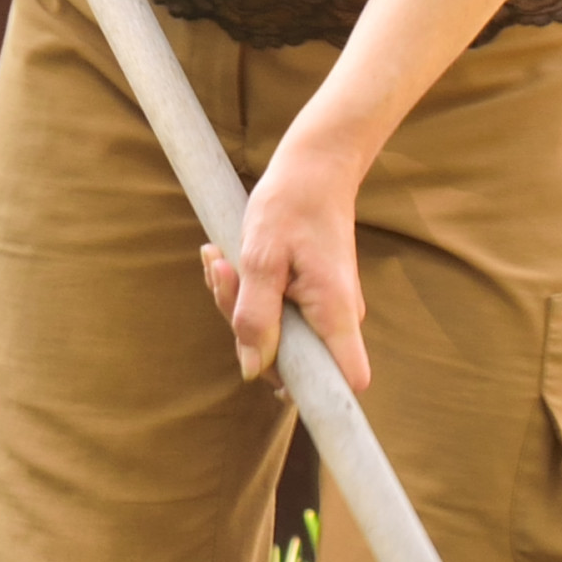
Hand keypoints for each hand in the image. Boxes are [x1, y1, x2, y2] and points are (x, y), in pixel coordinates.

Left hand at [200, 131, 372, 389]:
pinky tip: (227, 259)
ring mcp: (322, 311)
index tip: (267, 371)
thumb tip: (252, 370)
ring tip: (220, 258)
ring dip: (236, 302)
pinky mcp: (308, 299)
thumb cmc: (291, 204)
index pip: (341, 383)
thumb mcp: (261, 258)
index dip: (309, 393)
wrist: (315, 168)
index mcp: (334, 314)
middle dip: (242, 327)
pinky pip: (272, 313)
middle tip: (223, 273)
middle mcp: (335, 321)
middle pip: (286, 360)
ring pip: (272, 334)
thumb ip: (254, 317)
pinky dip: (245, 292)